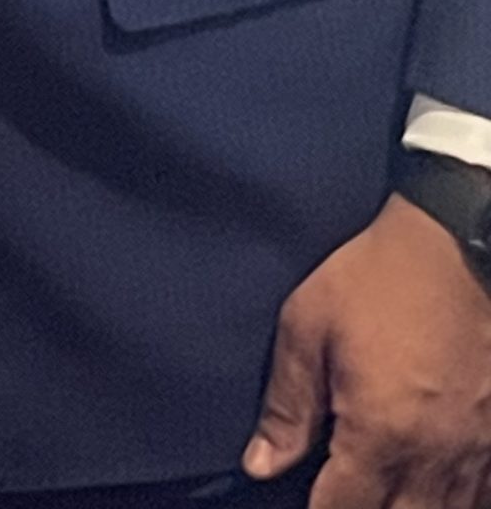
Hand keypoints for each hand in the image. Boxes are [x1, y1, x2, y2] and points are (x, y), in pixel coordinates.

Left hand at [242, 195, 490, 508]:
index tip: (303, 499)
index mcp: (380, 435)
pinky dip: (451, 500)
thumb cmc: (376, 278)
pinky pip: (478, 497)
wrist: (456, 245)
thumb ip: (286, 404)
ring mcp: (476, 454)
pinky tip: (426, 486)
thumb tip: (260, 465)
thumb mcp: (309, 325)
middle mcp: (434, 459)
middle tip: (338, 489)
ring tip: (379, 488)